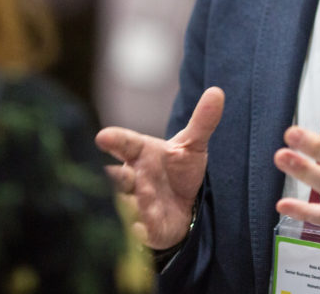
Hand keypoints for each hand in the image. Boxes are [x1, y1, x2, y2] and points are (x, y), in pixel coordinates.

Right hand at [96, 87, 223, 248]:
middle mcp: (133, 179)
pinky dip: (141, 226)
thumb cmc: (180, 171)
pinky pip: (142, 229)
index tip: (102, 137)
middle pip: (118, 176)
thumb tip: (218, 91)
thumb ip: (202, 121)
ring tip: (142, 192)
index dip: (114, 140)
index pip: (125, 144)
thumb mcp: (193, 146)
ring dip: (133, 200)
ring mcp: (137, 204)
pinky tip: (142, 226)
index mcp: (140, 155)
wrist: (185, 207)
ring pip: (127, 203)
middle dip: (118, 175)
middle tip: (125, 172)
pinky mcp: (147, 229)